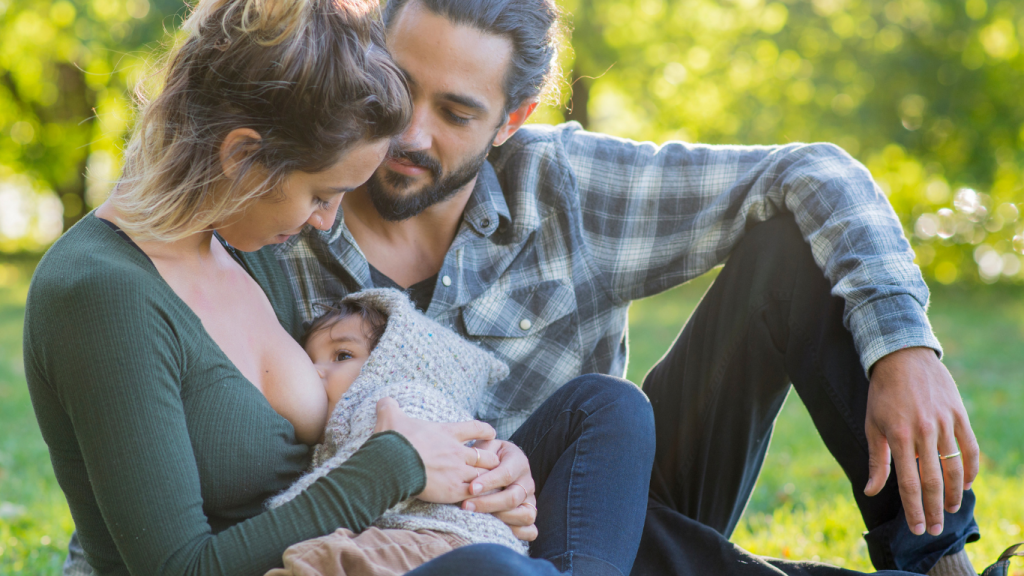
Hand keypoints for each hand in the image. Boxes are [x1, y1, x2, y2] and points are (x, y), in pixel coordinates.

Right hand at [373, 398, 498, 503]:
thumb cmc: (393, 440)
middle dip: (490, 460)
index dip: (485, 431)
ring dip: (484, 479)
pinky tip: (476, 497)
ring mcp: (457, 471)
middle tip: (489, 464)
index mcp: (447, 433)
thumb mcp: (390, 417)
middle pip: (487, 456)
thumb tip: (383, 400)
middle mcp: (456, 452)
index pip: (475, 428)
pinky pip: (474, 492)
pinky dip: (476, 495)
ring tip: (485, 484)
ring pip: (484, 476)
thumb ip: (389, 407)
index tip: (491, 434)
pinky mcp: (452, 490)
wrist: (390, 464)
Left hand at [462, 439, 537, 540]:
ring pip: (525, 515)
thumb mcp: (485, 447)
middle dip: (488, 504)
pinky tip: (497, 530)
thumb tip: (471, 462)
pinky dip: (517, 533)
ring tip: (479, 519)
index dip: (489, 482)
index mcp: (518, 462)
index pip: (507, 474)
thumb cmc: (488, 455)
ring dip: (501, 519)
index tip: (471, 488)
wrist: (499, 461)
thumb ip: (480, 452)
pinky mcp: (528, 515)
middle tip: (466, 506)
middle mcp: (527, 482)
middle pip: (513, 497)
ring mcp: (530, 500)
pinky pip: (530, 530)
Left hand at [864, 347, 978, 535]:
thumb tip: (872, 491)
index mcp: (899, 437)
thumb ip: (877, 461)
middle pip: (933, 481)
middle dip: (934, 510)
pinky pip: (970, 448)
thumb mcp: (872, 426)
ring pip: (955, 468)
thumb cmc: (882, 395)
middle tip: (936, 530)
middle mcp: (924, 432)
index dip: (914, 509)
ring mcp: (945, 423)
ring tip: (949, 510)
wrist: (902, 358)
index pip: (909, 484)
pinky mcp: (959, 415)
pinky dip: (970, 469)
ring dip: (953, 494)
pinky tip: (965, 484)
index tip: (917, 528)